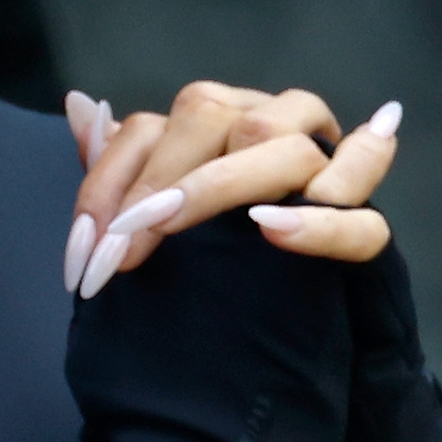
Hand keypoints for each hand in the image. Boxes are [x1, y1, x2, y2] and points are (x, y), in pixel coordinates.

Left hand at [59, 84, 402, 298]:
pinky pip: (357, 211)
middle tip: (116, 250)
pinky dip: (318, 218)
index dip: (108, 180)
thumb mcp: (153, 217)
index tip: (83, 243)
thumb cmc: (205, 261)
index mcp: (220, 118)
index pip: (154, 125)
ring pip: (285, 143)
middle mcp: (274, 123)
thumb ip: (120, 164)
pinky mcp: (362, 221)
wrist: (271, 335)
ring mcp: (325, 166)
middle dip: (153, 184)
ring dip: (219, 184)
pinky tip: (270, 230)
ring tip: (167, 224)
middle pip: (213, 117)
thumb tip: (79, 105)